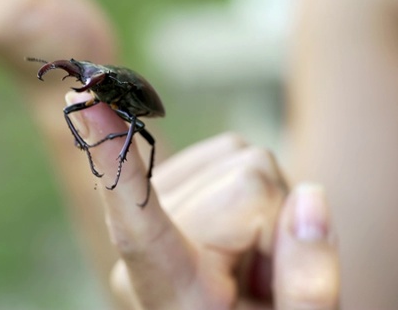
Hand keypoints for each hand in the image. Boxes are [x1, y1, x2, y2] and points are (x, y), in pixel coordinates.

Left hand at [65, 91, 338, 308]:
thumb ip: (309, 286)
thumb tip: (309, 196)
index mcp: (173, 294)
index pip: (140, 226)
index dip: (117, 167)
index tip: (87, 107)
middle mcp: (154, 244)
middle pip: (245, 180)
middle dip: (278, 223)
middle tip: (265, 277)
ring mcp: (162, 207)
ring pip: (242, 158)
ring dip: (266, 206)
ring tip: (253, 259)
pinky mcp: (176, 180)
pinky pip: (232, 152)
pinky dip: (254, 186)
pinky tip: (242, 229)